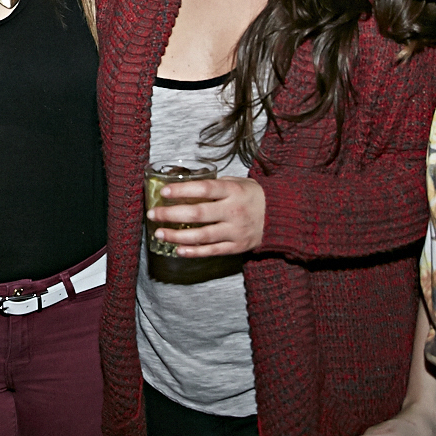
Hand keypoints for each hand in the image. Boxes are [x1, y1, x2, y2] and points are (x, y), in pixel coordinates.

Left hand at [149, 176, 264, 256]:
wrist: (282, 216)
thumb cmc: (254, 196)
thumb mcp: (239, 183)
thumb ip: (216, 185)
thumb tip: (186, 185)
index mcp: (234, 191)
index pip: (204, 189)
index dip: (183, 190)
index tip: (163, 192)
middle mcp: (234, 211)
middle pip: (198, 213)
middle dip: (172, 214)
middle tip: (153, 214)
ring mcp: (235, 231)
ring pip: (202, 235)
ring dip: (178, 235)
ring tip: (159, 233)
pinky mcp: (237, 247)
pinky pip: (212, 251)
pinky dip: (194, 252)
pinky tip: (178, 250)